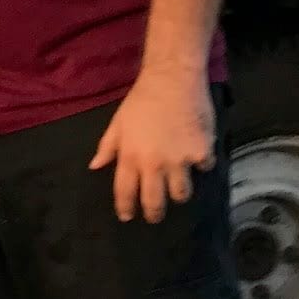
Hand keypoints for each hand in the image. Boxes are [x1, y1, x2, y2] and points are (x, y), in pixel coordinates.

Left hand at [90, 68, 215, 222]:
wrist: (172, 81)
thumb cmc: (141, 100)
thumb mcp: (118, 122)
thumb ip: (107, 147)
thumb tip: (95, 166)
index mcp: (130, 156)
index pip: (125, 191)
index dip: (125, 207)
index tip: (127, 217)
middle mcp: (154, 163)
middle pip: (155, 201)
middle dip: (153, 213)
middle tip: (154, 216)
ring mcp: (179, 160)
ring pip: (181, 194)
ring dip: (178, 193)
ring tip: (176, 189)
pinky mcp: (201, 153)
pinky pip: (204, 169)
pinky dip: (202, 165)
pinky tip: (199, 156)